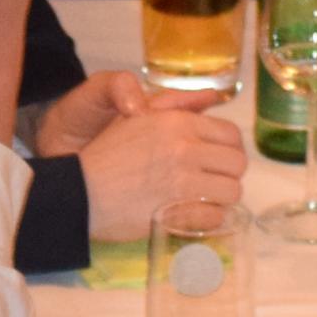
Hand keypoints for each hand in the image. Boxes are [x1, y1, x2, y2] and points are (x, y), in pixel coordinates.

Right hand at [38, 76, 246, 239]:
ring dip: (220, 198)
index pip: (231, 135)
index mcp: (178, 123)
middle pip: (237, 164)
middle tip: (212, 183)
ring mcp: (184, 181)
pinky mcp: (179, 210)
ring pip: (232, 191)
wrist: (79, 192)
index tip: (217, 161)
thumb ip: (175, 105)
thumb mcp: (137, 118)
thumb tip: (213, 97)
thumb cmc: (106, 155)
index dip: (228, 150)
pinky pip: (215, 216)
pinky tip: (194, 217)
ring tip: (203, 200)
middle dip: (228, 175)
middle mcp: (186, 148)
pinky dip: (209, 219)